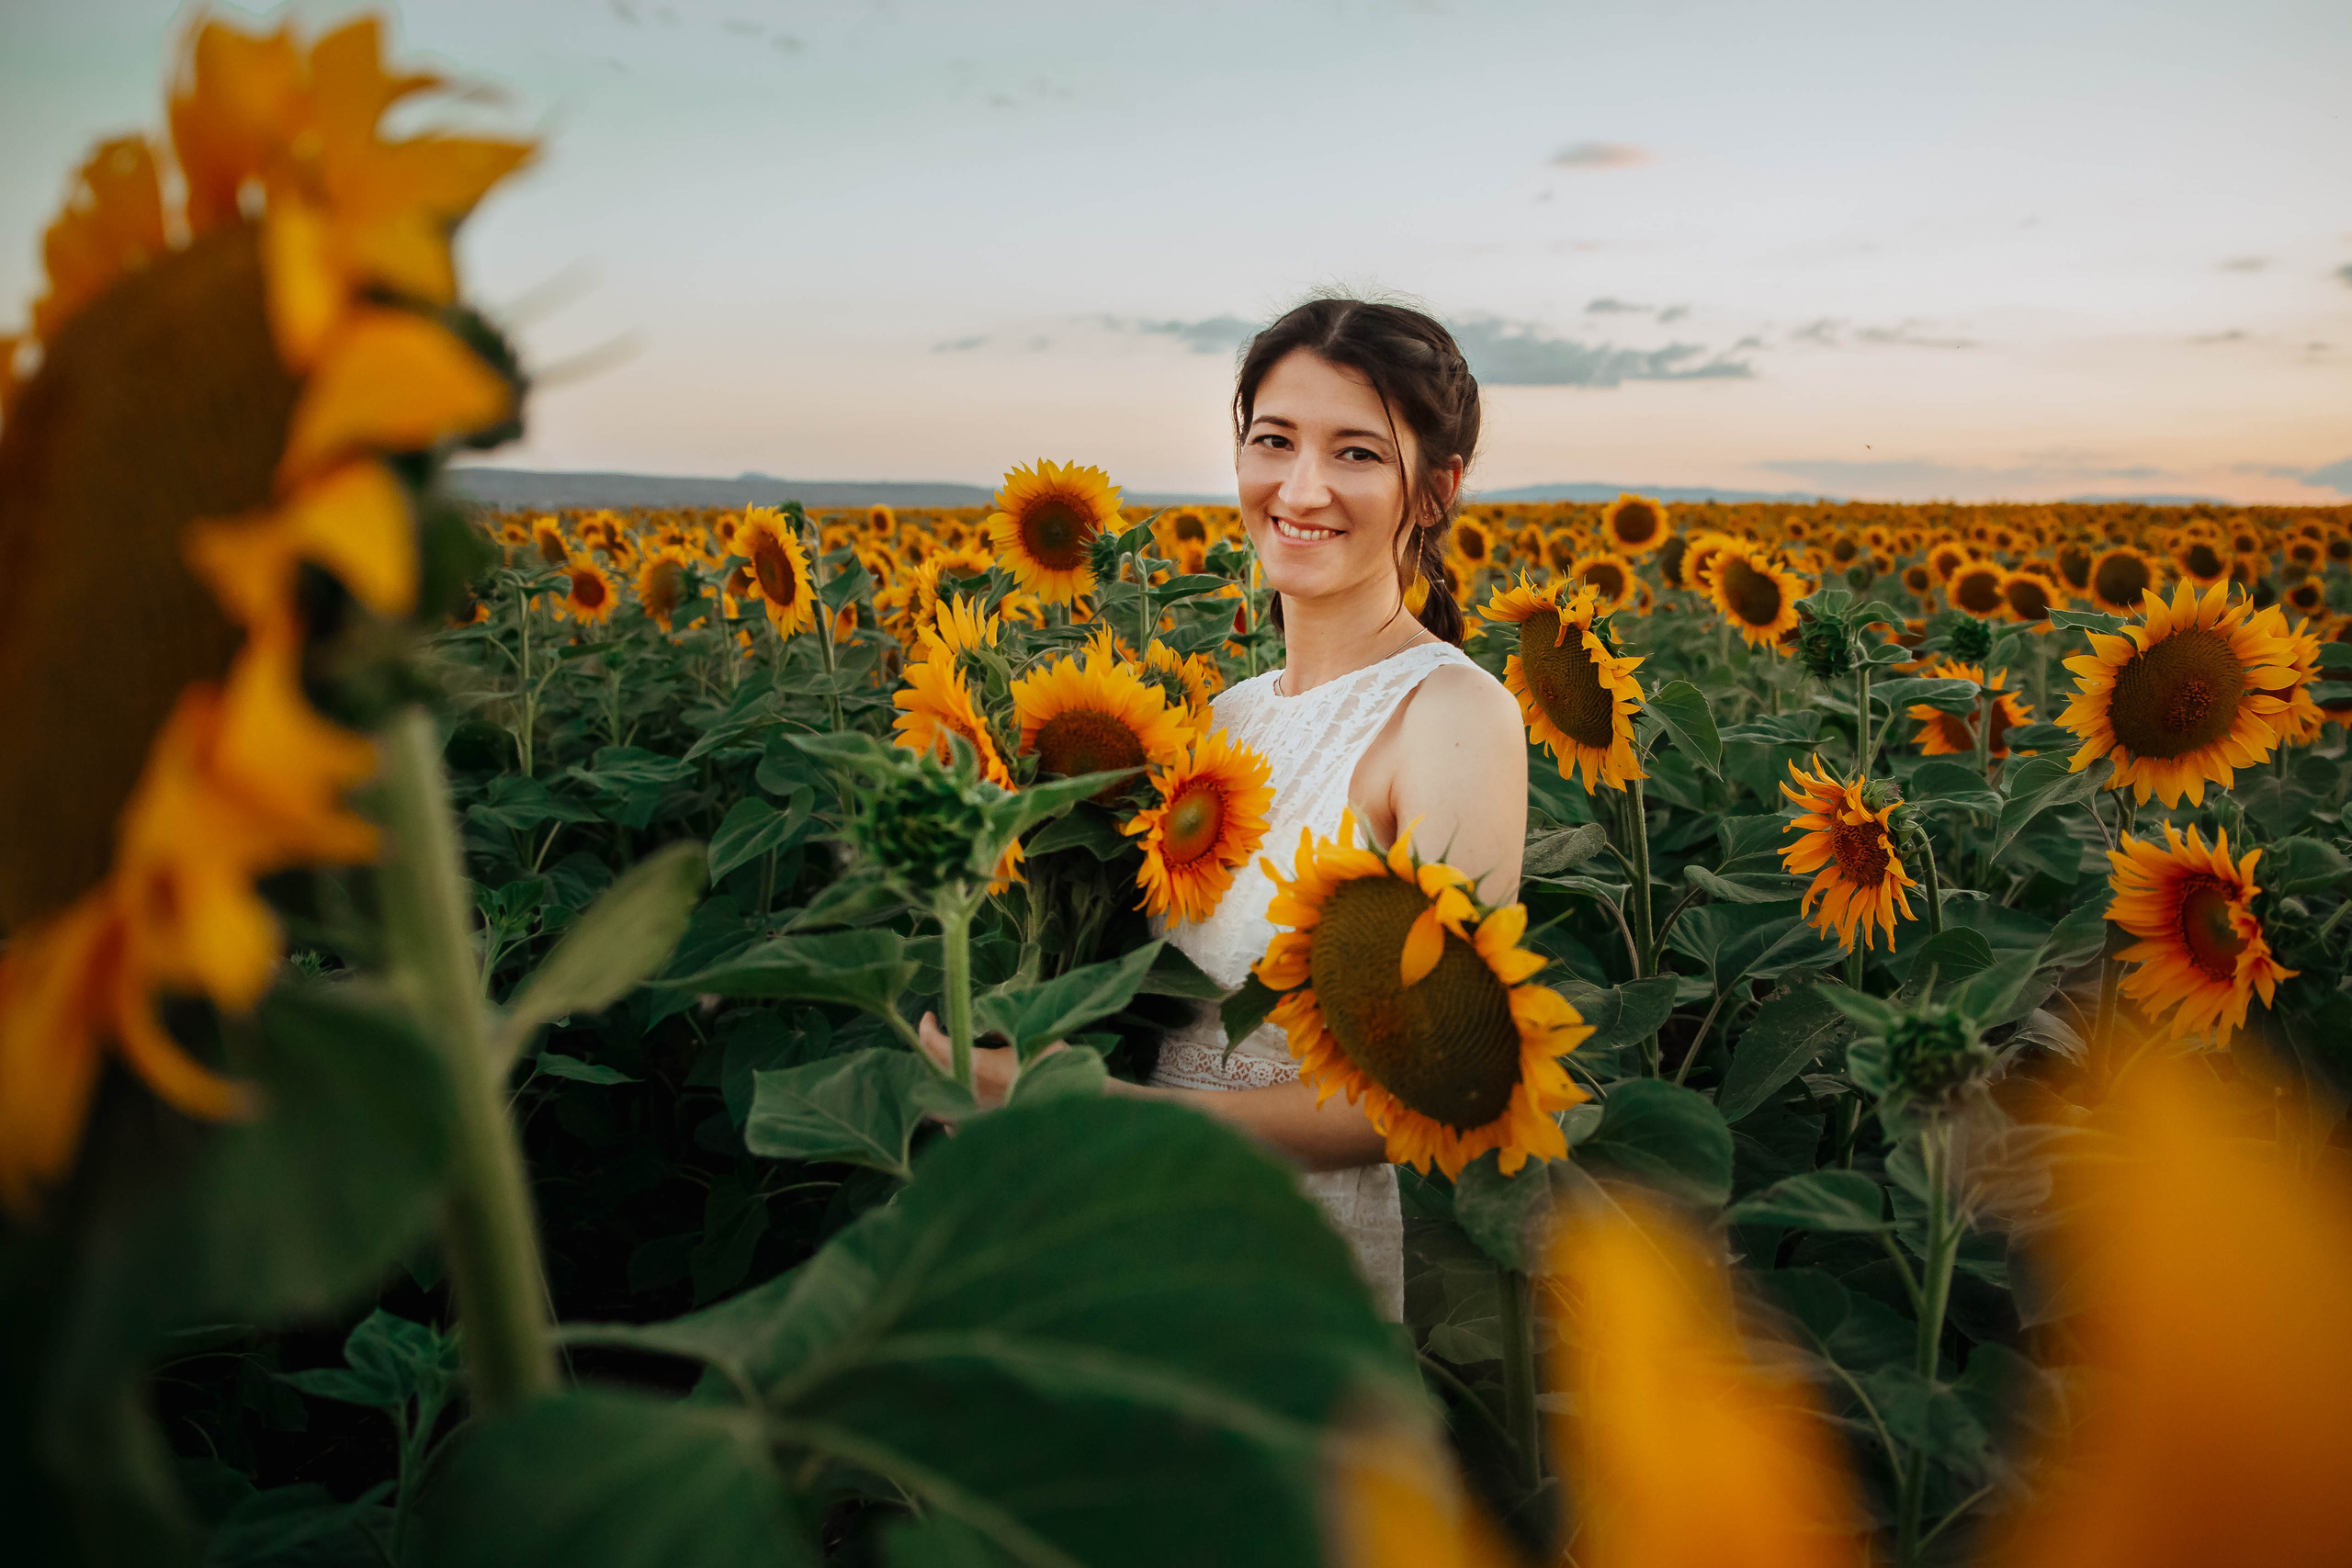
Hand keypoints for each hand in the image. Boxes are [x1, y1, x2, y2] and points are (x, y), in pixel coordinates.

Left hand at [914, 1013, 1062, 1115]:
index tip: (929, 1016)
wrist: (1076, 1105)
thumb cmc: (1056, 1068)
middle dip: (931, 1049)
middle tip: (937, 1033)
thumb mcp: (1030, 1035)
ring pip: (940, 1096)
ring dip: (938, 1076)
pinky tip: (958, 1097)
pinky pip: (953, 1121)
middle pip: (934, 1069)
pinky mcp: (984, 1129)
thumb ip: (1000, 1026)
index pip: (936, 1046)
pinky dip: (949, 1106)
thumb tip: (982, 1020)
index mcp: (979, 1067)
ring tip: (947, 1062)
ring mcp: (975, 1114)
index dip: (927, 1029)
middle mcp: (970, 1093)